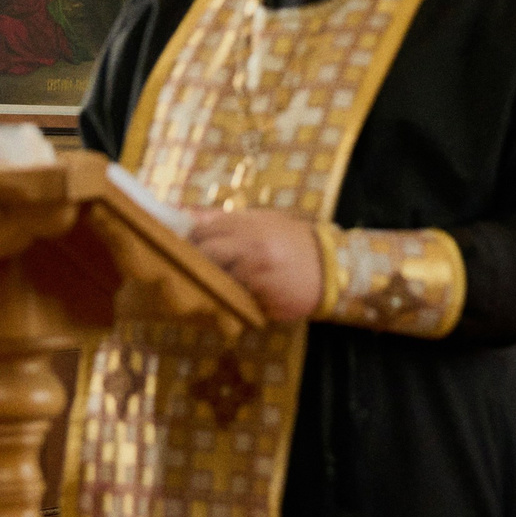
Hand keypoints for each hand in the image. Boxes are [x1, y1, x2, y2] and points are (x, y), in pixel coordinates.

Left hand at [185, 209, 322, 322]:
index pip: (202, 231)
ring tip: (217, 284)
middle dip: (196, 263)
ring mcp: (258, 275)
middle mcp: (252, 247)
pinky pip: (235, 302)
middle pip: (205, 255)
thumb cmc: (291, 241)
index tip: (185, 248)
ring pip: (217, 281)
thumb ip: (223, 219)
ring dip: (213, 284)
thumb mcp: (262, 221)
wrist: (331, 267)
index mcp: (250, 224)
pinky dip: (232, 301)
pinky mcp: (264, 299)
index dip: (190, 241)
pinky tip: (238, 298)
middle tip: (195, 269)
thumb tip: (183, 215)